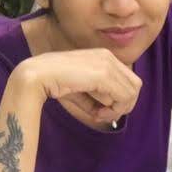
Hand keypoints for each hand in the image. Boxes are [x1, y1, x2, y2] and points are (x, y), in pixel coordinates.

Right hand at [13, 49, 141, 127]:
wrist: (36, 76)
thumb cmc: (55, 83)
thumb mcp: (82, 91)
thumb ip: (98, 99)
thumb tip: (111, 113)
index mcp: (104, 56)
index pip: (129, 80)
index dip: (121, 99)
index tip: (103, 110)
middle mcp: (108, 56)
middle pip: (135, 86)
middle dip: (124, 105)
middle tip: (104, 115)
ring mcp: (107, 63)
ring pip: (132, 92)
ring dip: (118, 109)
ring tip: (99, 115)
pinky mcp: (104, 73)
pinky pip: (123, 97)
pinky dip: (114, 110)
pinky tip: (98, 113)